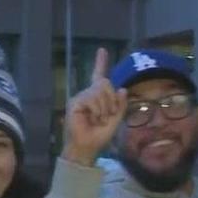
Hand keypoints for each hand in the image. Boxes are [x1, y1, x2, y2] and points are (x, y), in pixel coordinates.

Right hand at [61, 48, 127, 165]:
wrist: (87, 147)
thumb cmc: (99, 136)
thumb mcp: (116, 120)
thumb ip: (120, 105)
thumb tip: (122, 89)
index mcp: (97, 97)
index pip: (99, 77)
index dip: (100, 63)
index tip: (102, 50)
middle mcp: (88, 94)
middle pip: (105, 83)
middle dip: (111, 100)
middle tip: (107, 116)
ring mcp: (80, 98)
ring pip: (100, 91)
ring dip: (105, 108)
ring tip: (98, 120)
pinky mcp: (75, 103)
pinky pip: (92, 98)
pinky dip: (97, 110)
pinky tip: (91, 118)